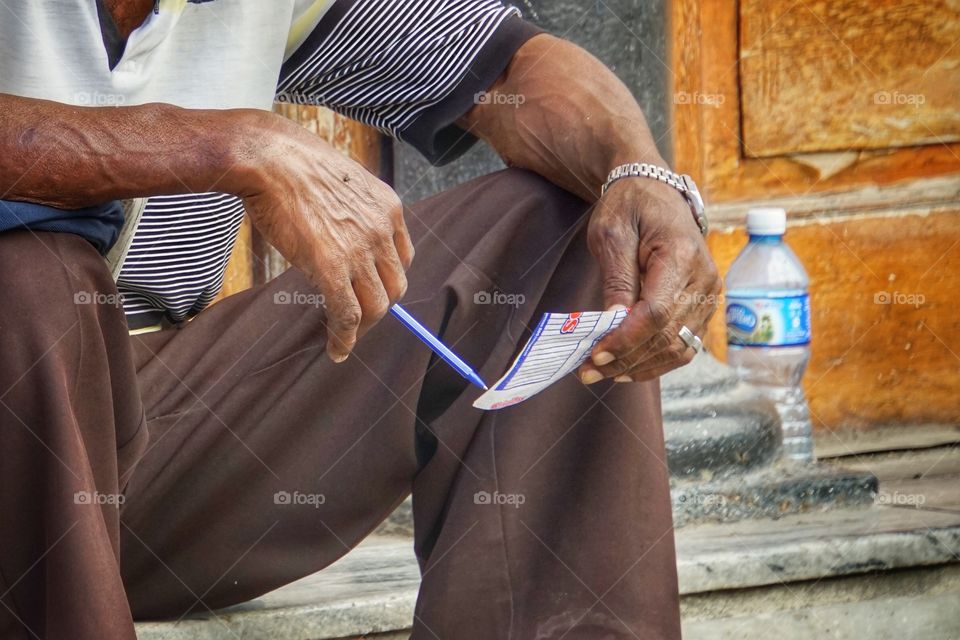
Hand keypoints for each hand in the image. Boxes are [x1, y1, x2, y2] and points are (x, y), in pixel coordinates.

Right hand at [237, 113, 413, 361]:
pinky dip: (345, 338)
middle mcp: (382, 230)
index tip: (371, 289)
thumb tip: (341, 231)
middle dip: (378, 308)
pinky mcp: (331, 267)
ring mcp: (359, 250)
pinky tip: (337, 349)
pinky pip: (348, 314)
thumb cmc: (292, 162)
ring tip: (345, 337)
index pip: (403, 258)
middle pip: (395, 287)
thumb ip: (352, 208)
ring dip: (362, 327)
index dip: (387, 279)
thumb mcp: (342, 179)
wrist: (267, 156)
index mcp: (388, 207)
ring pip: (376, 306)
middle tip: (358, 320)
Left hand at [577, 176, 720, 382]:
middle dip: (625, 359)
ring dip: (640, 367)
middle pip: (667, 336)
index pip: (656, 313)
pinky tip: (627, 366)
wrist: (655, 190)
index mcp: (682, 255)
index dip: (626, 340)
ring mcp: (709, 294)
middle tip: (587, 371)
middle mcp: (704, 278)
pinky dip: (656, 361)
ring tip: (602, 372)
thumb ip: (616, 280)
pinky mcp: (704, 305)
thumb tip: (613, 324)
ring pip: (680, 348)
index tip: (594, 354)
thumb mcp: (611, 235)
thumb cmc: (629, 206)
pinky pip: (685, 344)